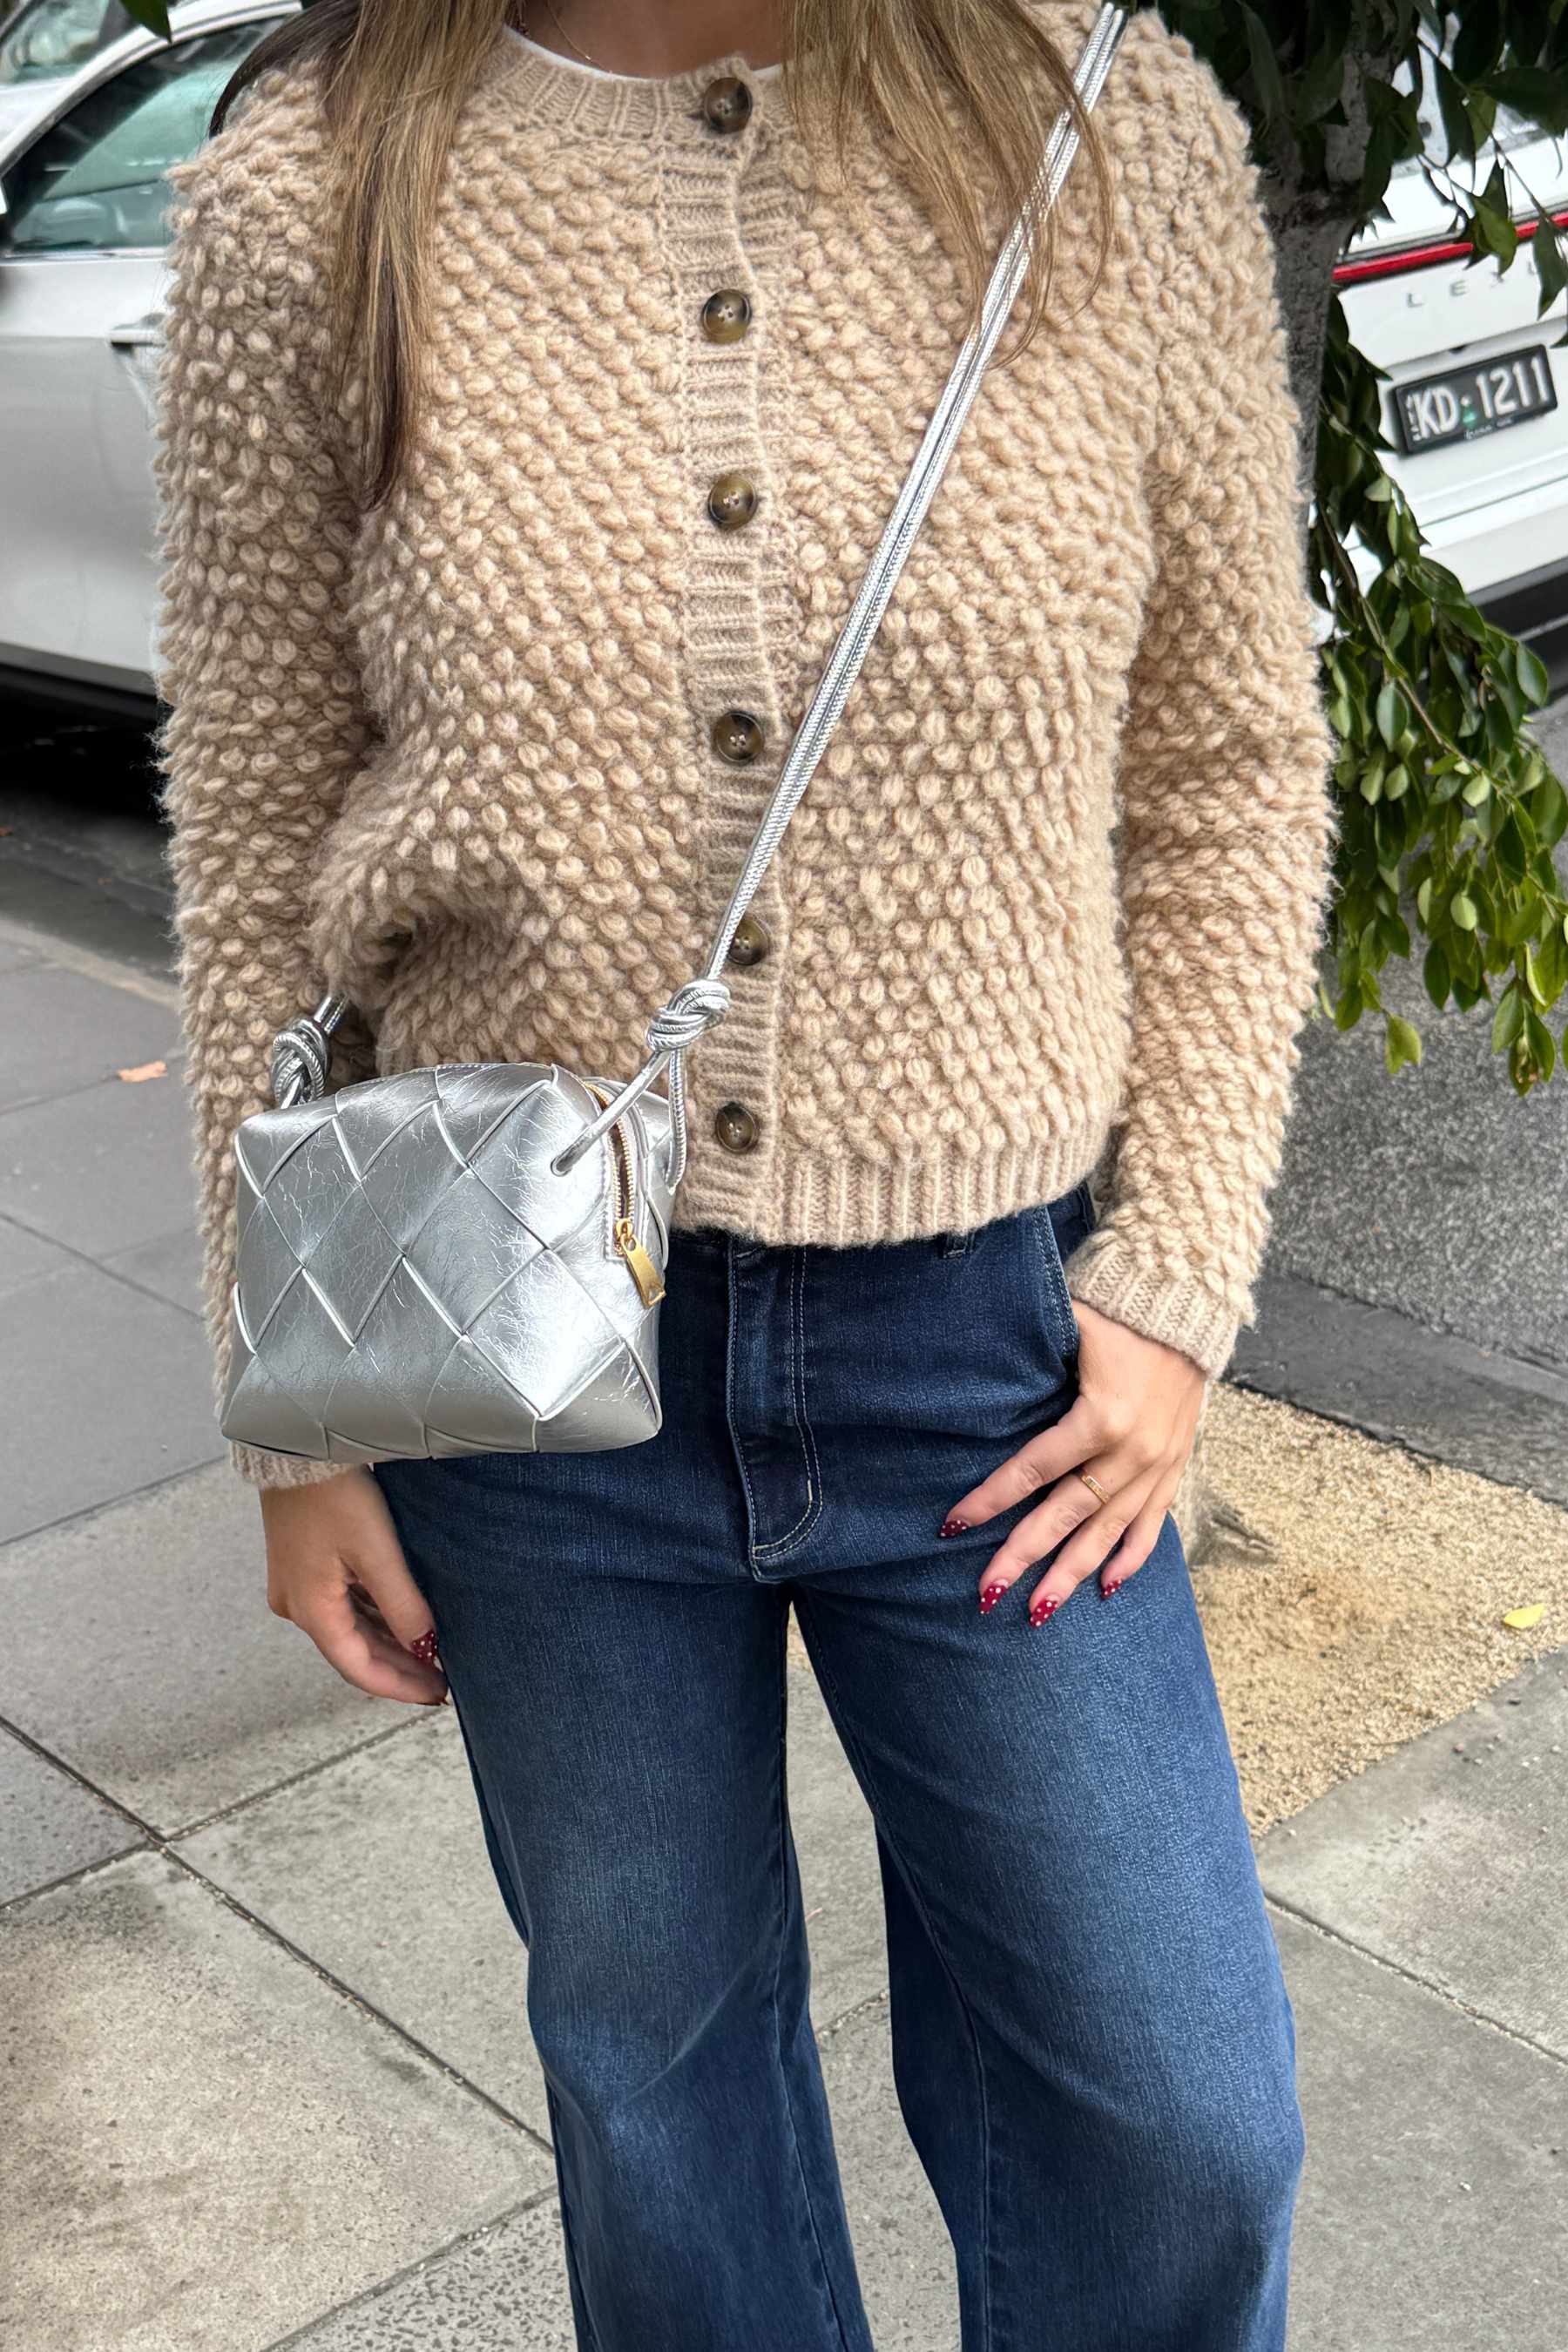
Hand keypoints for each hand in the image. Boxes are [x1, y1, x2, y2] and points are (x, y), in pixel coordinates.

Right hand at [260, 1468, 446, 1704]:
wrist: (296, 1444)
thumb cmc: (334, 1493)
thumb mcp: (376, 1551)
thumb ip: (402, 1604)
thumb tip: (425, 1646)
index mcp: (311, 1609)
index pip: (359, 1669)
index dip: (400, 1686)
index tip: (437, 1695)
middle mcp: (297, 1605)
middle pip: (354, 1652)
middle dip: (399, 1667)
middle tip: (442, 1679)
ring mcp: (297, 1585)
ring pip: (350, 1629)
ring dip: (389, 1643)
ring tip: (432, 1652)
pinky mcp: (303, 1565)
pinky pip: (342, 1604)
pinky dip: (375, 1617)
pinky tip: (405, 1620)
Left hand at [941, 1301, 1206, 1624]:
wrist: (1189, 1301)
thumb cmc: (1117, 1310)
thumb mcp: (1068, 1325)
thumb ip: (1028, 1358)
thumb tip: (972, 1378)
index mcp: (1101, 1417)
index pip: (1031, 1470)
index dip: (989, 1500)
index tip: (953, 1526)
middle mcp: (1131, 1452)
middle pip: (1064, 1516)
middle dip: (1022, 1556)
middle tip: (985, 1594)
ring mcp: (1157, 1464)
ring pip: (1107, 1533)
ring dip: (1071, 1574)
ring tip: (1037, 1611)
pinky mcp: (1176, 1466)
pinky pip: (1152, 1525)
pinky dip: (1130, 1558)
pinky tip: (1105, 1588)